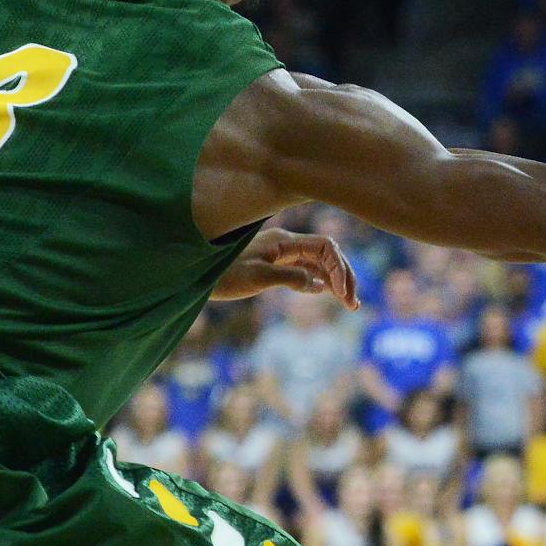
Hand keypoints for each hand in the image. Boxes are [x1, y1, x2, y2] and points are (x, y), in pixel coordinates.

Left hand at [213, 228, 360, 306]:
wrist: (192, 273)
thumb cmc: (222, 274)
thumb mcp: (257, 277)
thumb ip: (290, 278)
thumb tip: (319, 285)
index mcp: (284, 241)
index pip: (325, 248)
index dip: (339, 268)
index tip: (342, 294)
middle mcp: (285, 245)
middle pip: (327, 255)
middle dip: (344, 276)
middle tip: (353, 303)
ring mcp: (279, 255)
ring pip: (317, 264)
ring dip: (334, 281)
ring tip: (349, 303)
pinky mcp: (272, 266)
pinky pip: (303, 270)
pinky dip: (318, 281)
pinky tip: (325, 293)